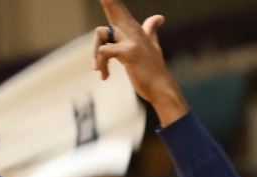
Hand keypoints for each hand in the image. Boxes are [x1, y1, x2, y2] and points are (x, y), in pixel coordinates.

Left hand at [94, 0, 185, 124]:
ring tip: (99, 68)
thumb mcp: (153, 46)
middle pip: (113, 5)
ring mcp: (131, 40)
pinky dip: (100, 64)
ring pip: (101, 32)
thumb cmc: (154, 70)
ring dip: (95, 52)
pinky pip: (104, 51)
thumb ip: (151, 30)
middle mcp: (133, 30)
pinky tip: (105, 75)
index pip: (118, 7)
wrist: (162, 88)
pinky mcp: (129, 52)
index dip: (110, 0)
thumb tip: (159, 17)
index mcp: (135, 28)